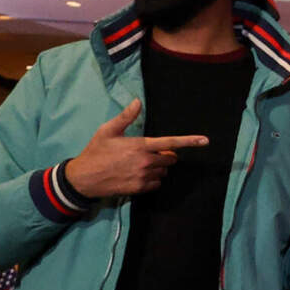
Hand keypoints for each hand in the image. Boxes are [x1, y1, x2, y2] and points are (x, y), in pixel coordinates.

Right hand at [63, 99, 208, 197]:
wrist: (83, 178)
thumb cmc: (96, 151)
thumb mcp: (108, 130)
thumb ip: (126, 117)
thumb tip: (138, 101)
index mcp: (140, 145)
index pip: (171, 143)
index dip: (190, 141)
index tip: (205, 141)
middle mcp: (145, 161)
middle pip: (170, 158)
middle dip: (165, 155)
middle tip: (147, 153)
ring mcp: (143, 176)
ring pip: (163, 171)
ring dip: (158, 167)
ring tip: (139, 164)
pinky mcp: (139, 188)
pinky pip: (156, 183)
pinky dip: (152, 179)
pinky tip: (137, 174)